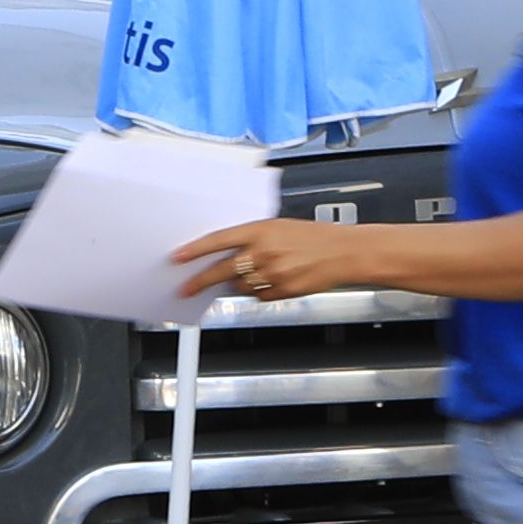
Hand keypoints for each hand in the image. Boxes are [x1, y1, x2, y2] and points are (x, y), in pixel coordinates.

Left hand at [165, 209, 392, 306]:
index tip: (177, 258)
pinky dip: (260, 291)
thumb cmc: (315, 237)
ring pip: (241, 286)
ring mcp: (273, 273)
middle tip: (186, 288)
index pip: (218, 240)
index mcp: (261, 230)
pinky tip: (272, 280)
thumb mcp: (280, 228)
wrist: (345, 252)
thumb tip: (228, 255)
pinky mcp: (283, 290)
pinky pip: (260, 295)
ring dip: (239, 283)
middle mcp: (264, 252)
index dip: (195, 250)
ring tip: (254, 273)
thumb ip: (254, 240)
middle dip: (200, 281)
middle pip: (222, 270)